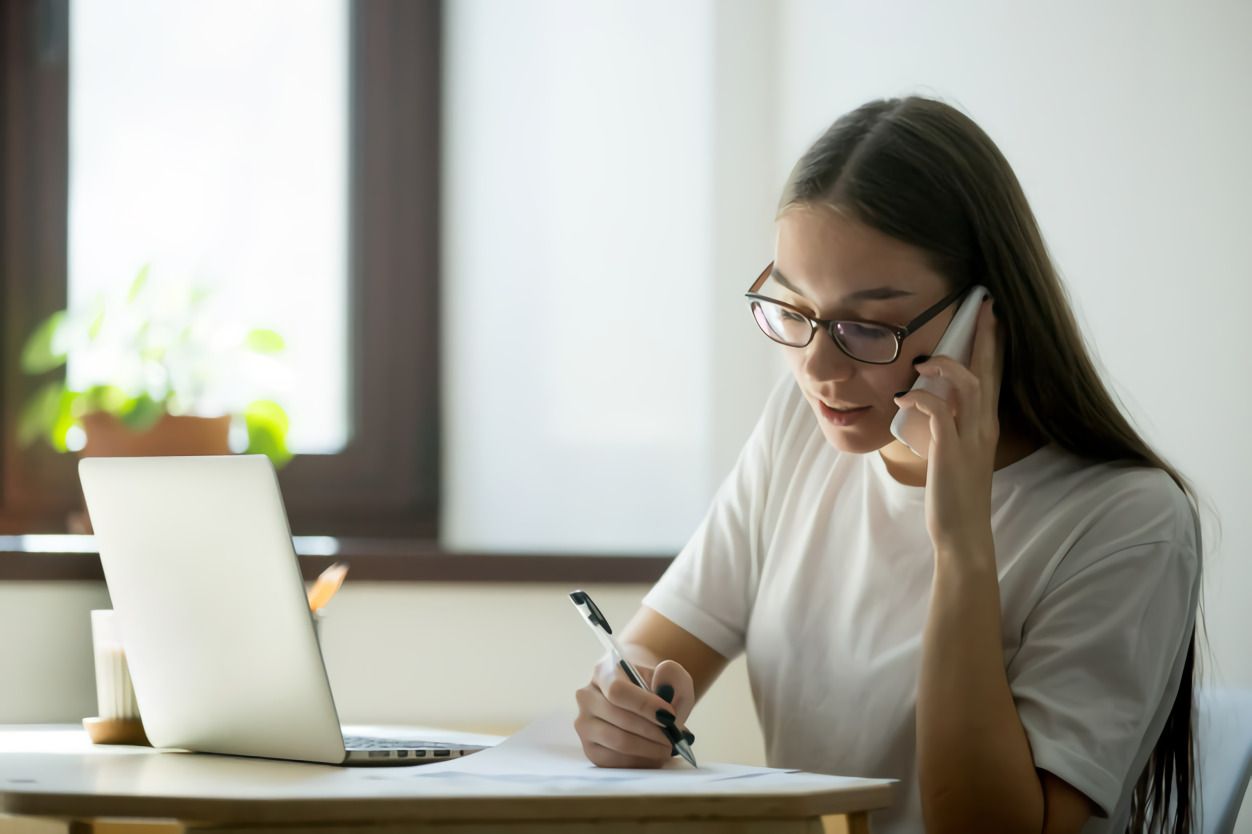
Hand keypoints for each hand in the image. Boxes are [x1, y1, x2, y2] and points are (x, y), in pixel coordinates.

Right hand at [574, 656, 694, 767]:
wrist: (644, 699)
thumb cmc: (657, 687)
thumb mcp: (671, 675)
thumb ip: (672, 675)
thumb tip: (663, 683)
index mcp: (603, 671)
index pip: (617, 690)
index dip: (644, 705)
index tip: (669, 715)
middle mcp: (587, 697)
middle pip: (618, 718)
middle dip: (652, 731)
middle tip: (674, 737)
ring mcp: (585, 725)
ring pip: (617, 741)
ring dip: (648, 748)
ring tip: (667, 747)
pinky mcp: (590, 749)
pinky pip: (615, 761)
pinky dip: (640, 761)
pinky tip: (654, 755)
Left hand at [893, 297, 1002, 557]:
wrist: (962, 532)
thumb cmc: (954, 494)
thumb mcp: (954, 452)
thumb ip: (948, 426)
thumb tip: (929, 404)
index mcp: (985, 425)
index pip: (994, 376)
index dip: (993, 346)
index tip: (992, 317)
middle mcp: (983, 427)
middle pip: (988, 371)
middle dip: (985, 338)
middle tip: (984, 306)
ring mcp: (969, 438)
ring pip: (969, 386)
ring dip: (946, 366)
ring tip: (923, 362)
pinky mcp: (950, 451)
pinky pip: (938, 413)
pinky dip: (921, 400)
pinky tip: (904, 400)